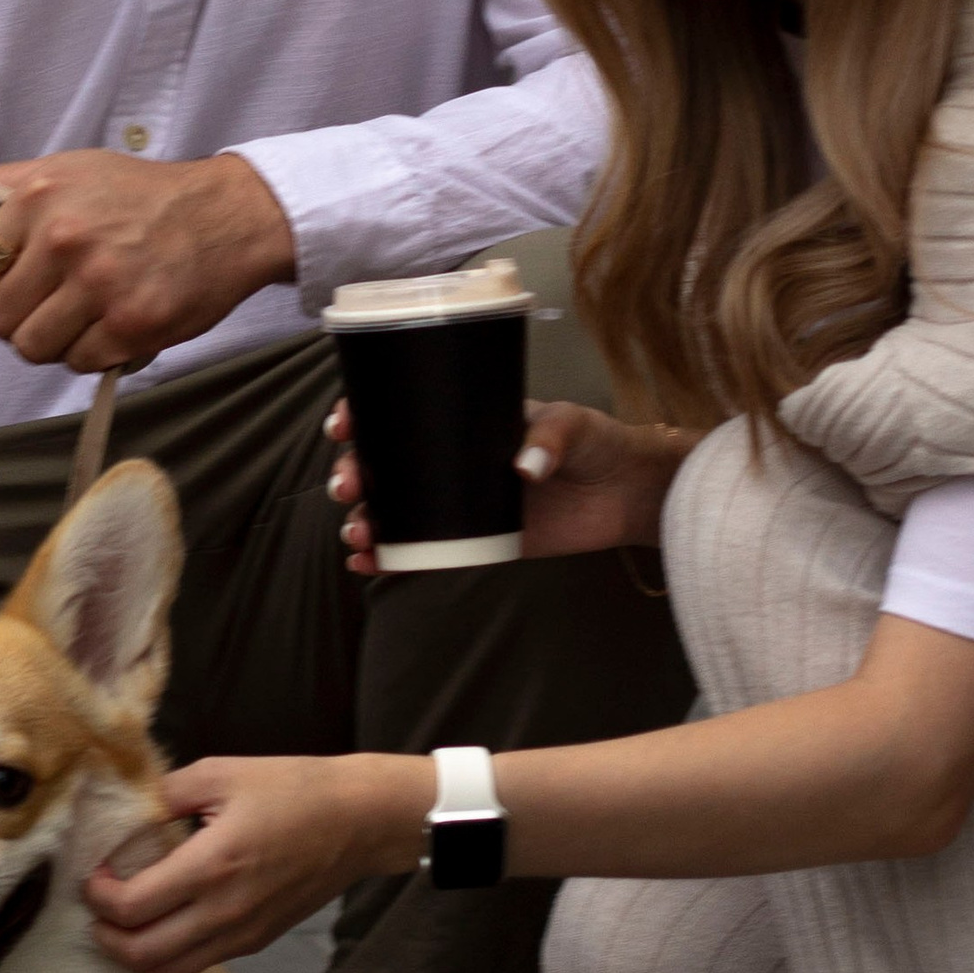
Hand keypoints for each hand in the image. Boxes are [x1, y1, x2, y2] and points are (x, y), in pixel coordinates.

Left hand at [0, 149, 293, 370]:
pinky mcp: (131, 325)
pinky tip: (113, 323)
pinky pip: (78, 362)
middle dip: (20, 318)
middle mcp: (65, 240)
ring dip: (54, 341)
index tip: (14, 283)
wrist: (225, 217)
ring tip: (81, 316)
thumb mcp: (68, 169)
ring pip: (34, 347)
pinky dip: (91, 352)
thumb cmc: (143, 195)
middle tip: (52, 303)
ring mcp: (99, 286)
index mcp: (40, 198)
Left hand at [86, 755, 422, 972]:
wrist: (360, 821)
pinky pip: (197, 964)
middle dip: (105, 936)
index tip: (92, 876)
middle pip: (141, 956)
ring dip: (133, 955)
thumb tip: (126, 810)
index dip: (98, 896)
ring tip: (124, 923)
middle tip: (97, 907)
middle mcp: (224, 912)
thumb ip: (167, 792)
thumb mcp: (223, 772)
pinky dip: (167, 955)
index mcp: (212, 865)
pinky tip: (164, 923)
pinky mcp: (256, 942)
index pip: (132, 908)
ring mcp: (242, 935)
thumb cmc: (295, 789)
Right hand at [325, 396, 688, 576]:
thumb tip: (524, 467)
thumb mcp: (572, 426)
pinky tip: (366, 563)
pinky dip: (390, 558)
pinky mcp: (478, 540)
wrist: (629, 492)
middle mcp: (453, 459)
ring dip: (365, 519)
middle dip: (354, 473)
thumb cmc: (599, 443)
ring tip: (357, 532)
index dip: (363, 415)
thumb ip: (549, 440)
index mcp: (465, 419)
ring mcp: (461, 502)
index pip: (401, 409)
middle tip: (348, 485)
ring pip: (395, 509)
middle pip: (385, 463)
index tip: (344, 423)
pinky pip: (424, 551)